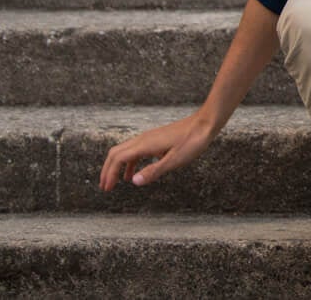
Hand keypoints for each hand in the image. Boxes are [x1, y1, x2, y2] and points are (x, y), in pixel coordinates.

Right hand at [98, 113, 218, 190]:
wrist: (205, 123)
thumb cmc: (192, 141)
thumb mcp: (174, 160)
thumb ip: (154, 171)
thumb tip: (134, 182)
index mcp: (144, 144)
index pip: (118, 159)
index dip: (109, 174)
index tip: (106, 188)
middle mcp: (143, 139)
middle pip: (116, 153)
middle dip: (108, 170)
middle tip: (105, 186)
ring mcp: (149, 138)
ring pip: (125, 151)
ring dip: (118, 166)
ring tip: (117, 182)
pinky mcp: (156, 139)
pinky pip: (137, 150)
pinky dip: (131, 162)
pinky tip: (137, 172)